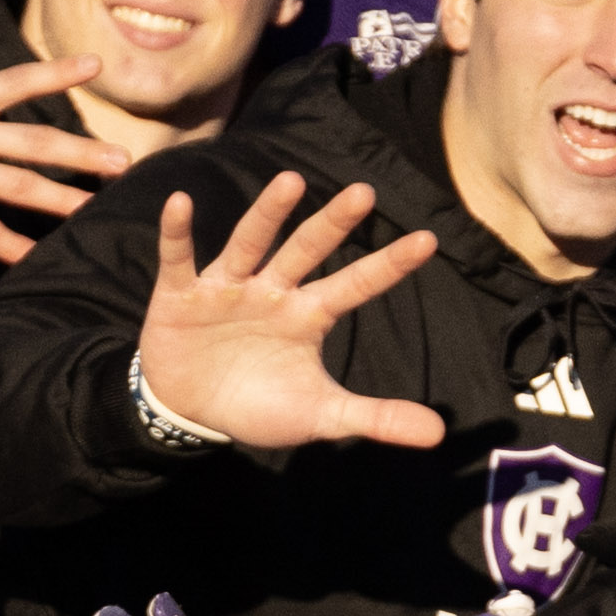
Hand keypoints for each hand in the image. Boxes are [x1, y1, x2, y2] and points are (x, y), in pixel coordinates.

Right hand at [132, 180, 451, 457]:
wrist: (192, 412)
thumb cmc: (260, 404)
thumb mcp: (320, 415)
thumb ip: (376, 417)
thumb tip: (438, 434)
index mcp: (309, 315)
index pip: (356, 285)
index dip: (388, 265)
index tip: (428, 241)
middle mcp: (273, 292)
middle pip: (307, 251)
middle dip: (332, 224)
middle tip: (364, 193)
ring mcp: (228, 288)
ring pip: (250, 243)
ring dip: (268, 214)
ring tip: (291, 182)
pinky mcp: (181, 295)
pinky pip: (179, 259)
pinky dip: (177, 233)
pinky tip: (180, 203)